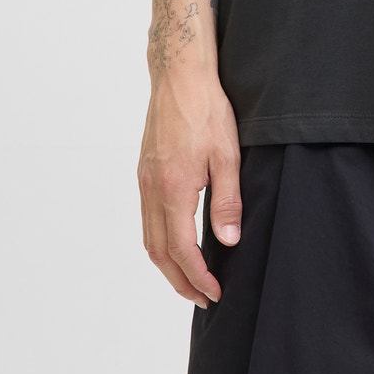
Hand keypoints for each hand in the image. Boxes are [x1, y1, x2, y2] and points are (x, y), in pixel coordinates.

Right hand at [138, 73, 242, 306]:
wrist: (179, 76)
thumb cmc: (207, 109)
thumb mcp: (227, 155)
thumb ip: (228, 201)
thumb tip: (228, 241)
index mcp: (173, 188)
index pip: (182, 249)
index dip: (198, 276)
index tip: (214, 293)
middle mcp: (152, 189)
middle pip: (159, 252)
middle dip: (180, 280)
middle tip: (202, 297)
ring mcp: (144, 181)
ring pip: (149, 237)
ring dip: (167, 265)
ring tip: (190, 279)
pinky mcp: (144, 172)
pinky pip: (147, 219)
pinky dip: (160, 241)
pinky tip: (177, 243)